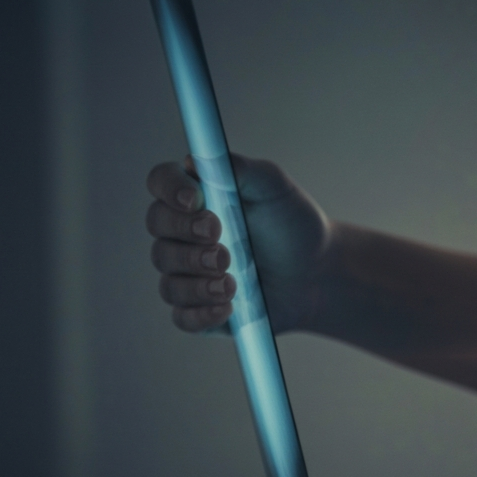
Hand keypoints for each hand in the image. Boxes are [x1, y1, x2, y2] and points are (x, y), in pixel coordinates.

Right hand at [145, 155, 330, 332]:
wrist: (319, 273)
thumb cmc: (292, 226)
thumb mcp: (275, 189)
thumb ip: (241, 170)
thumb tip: (196, 159)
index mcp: (196, 198)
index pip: (161, 182)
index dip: (169, 188)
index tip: (195, 199)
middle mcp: (184, 235)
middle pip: (158, 228)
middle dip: (186, 234)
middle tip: (221, 239)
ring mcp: (189, 274)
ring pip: (169, 278)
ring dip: (198, 279)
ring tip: (233, 281)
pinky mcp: (201, 310)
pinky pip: (183, 317)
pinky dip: (202, 314)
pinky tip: (229, 306)